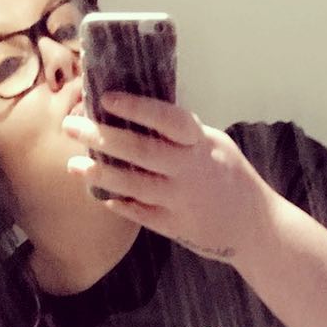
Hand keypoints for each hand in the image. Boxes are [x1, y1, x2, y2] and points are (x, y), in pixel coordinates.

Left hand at [63, 96, 270, 261]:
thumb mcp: (216, 146)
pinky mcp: (176, 228)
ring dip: (100, 172)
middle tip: (70, 125)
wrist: (255, 227)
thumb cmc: (231, 178)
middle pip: (140, 151)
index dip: (136, 108)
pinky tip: (101, 193)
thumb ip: (182, 134)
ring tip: (75, 164)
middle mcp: (190, 172)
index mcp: (201, 144)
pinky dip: (119, 203)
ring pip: (134, 184)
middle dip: (101, 136)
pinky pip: (140, 214)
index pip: (166, 119)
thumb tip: (139, 113)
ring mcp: (182, 201)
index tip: (106, 97)